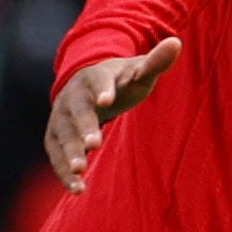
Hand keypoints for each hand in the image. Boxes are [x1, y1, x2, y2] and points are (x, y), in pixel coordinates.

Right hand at [44, 37, 180, 193]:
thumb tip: (176, 42)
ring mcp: (60, 117)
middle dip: (83, 128)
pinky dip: (63, 172)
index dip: (102, 89)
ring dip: (69, 154)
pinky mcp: (54, 137)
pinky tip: (77, 189)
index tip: (106, 100)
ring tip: (81, 172)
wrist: (85, 85)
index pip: (97, 81)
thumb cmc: (119, 81)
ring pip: (62, 136)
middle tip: (94, 144)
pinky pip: (56, 155)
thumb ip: (155, 61)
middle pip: (77, 111)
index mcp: (94, 77)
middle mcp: (73, 96)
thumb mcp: (137, 71)